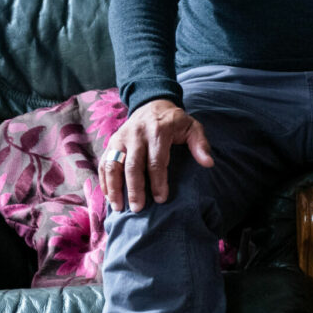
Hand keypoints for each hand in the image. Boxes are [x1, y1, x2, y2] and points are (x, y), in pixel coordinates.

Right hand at [101, 98, 212, 212]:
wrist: (152, 104)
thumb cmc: (175, 121)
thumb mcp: (192, 127)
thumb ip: (200, 144)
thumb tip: (208, 163)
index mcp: (158, 131)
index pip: (156, 161)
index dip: (158, 181)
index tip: (161, 199)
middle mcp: (136, 134)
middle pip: (133, 165)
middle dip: (134, 189)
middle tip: (138, 209)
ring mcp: (120, 138)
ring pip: (113, 164)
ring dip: (114, 187)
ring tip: (118, 207)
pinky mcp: (111, 142)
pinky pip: (104, 162)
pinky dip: (104, 180)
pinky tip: (109, 196)